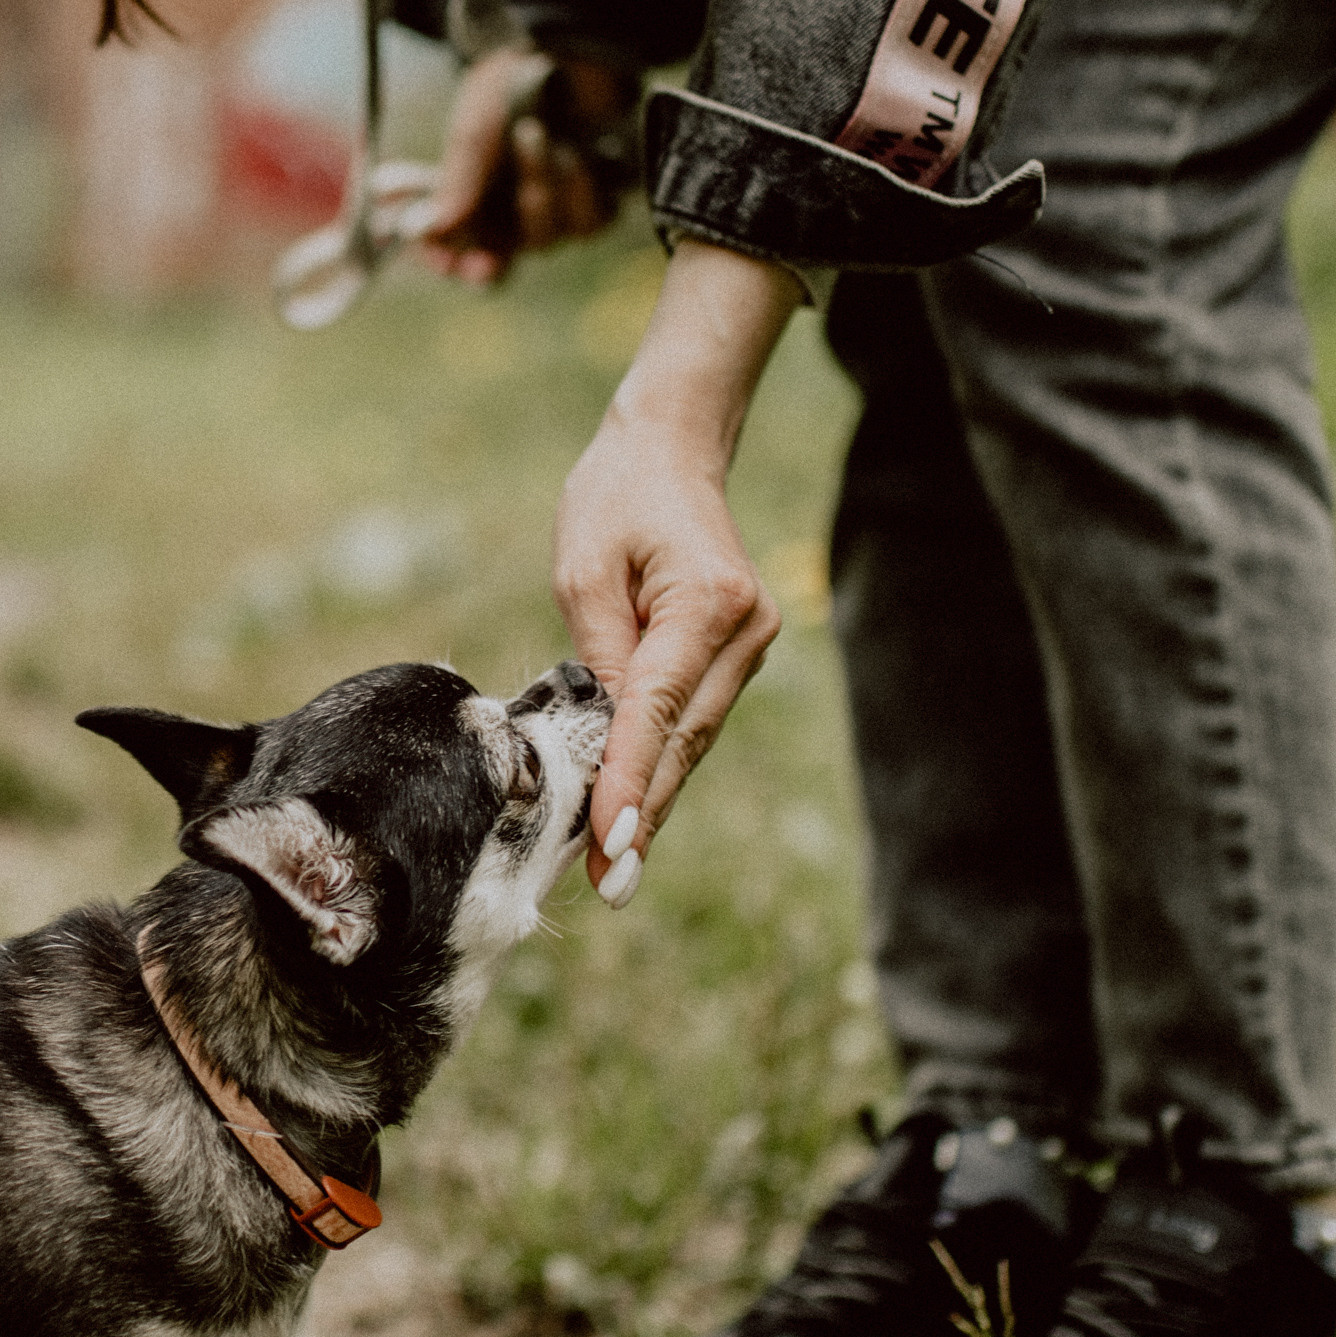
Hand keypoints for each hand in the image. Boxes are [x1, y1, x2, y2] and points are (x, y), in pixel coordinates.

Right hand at [416, 51, 635, 285]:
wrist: (564, 55)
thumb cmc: (507, 90)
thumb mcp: (471, 131)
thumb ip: (457, 180)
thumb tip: (436, 227)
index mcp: (471, 202)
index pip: (455, 253)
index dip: (448, 264)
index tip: (448, 265)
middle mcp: (510, 216)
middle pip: (503, 263)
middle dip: (496, 245)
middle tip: (494, 244)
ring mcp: (554, 213)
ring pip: (545, 239)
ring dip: (538, 191)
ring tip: (533, 135)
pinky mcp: (595, 203)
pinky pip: (588, 224)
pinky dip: (578, 190)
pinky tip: (571, 152)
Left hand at [553, 240, 804, 890]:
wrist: (671, 451)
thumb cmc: (616, 499)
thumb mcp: (584, 570)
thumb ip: (598, 655)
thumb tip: (605, 740)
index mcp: (707, 600)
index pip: (659, 708)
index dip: (633, 780)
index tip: (612, 841)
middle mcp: (744, 630)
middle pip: (686, 738)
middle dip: (646, 812)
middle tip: (608, 884)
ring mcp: (751, 645)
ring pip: (694, 740)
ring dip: (654, 799)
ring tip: (611, 868)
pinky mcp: (739, 655)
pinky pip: (694, 722)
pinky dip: (663, 766)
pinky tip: (630, 816)